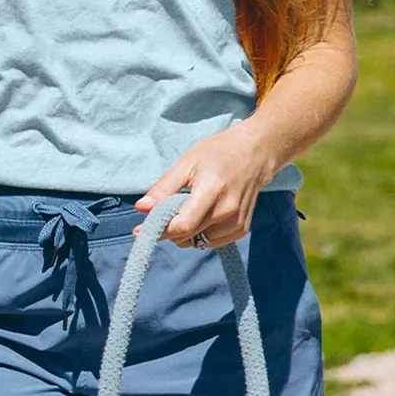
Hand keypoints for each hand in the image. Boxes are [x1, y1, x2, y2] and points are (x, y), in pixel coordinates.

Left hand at [134, 122, 273, 247]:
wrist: (254, 153)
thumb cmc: (217, 153)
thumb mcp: (186, 163)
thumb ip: (163, 188)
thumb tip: (141, 209)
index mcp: (212, 191)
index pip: (182, 226)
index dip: (158, 231)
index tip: (140, 230)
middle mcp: (227, 211)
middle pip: (188, 236)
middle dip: (168, 230)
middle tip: (161, 216)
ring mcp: (237, 222)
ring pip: (198, 242)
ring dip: (184, 234)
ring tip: (184, 211)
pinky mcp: (242, 230)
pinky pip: (211, 242)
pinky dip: (199, 235)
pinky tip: (199, 217)